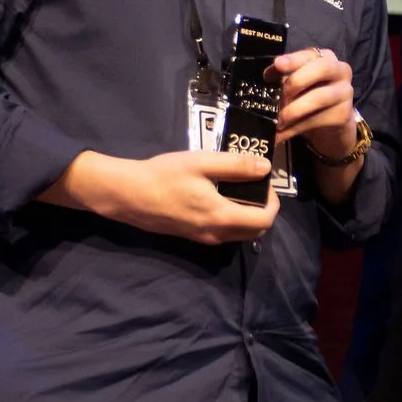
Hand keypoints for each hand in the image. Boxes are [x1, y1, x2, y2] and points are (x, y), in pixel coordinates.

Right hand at [42, 150, 278, 244]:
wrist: (128, 194)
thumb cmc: (164, 175)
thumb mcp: (202, 163)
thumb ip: (236, 166)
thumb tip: (265, 168)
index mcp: (221, 216)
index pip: (265, 220)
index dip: (273, 202)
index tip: (265, 181)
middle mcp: (216, 234)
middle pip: (256, 231)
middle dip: (264, 210)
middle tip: (255, 185)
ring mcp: (203, 239)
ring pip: (239, 234)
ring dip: (248, 216)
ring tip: (238, 188)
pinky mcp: (192, 237)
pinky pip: (223, 233)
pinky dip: (232, 219)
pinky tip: (219, 197)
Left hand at [272, 48, 355, 156]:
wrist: (330, 124)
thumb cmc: (309, 96)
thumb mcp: (295, 83)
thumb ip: (282, 77)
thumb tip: (266, 77)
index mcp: (324, 57)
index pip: (309, 54)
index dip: (293, 59)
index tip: (278, 64)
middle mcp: (340, 70)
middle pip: (322, 68)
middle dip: (297, 80)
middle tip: (279, 95)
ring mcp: (345, 92)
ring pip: (319, 97)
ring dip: (294, 109)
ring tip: (277, 120)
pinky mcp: (343, 114)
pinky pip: (316, 119)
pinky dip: (295, 128)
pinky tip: (281, 134)